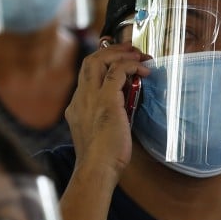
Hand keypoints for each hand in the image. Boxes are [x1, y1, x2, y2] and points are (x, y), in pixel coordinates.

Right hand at [64, 42, 149, 180]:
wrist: (96, 169)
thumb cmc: (102, 160)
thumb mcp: (100, 135)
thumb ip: (107, 119)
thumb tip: (123, 113)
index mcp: (77, 107)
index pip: (87, 76)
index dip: (103, 65)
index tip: (119, 63)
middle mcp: (80, 98)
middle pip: (89, 61)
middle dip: (111, 51)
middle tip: (130, 50)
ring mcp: (91, 97)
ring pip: (99, 60)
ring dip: (121, 53)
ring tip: (139, 55)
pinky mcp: (106, 100)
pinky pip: (118, 71)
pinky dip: (131, 66)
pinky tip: (143, 70)